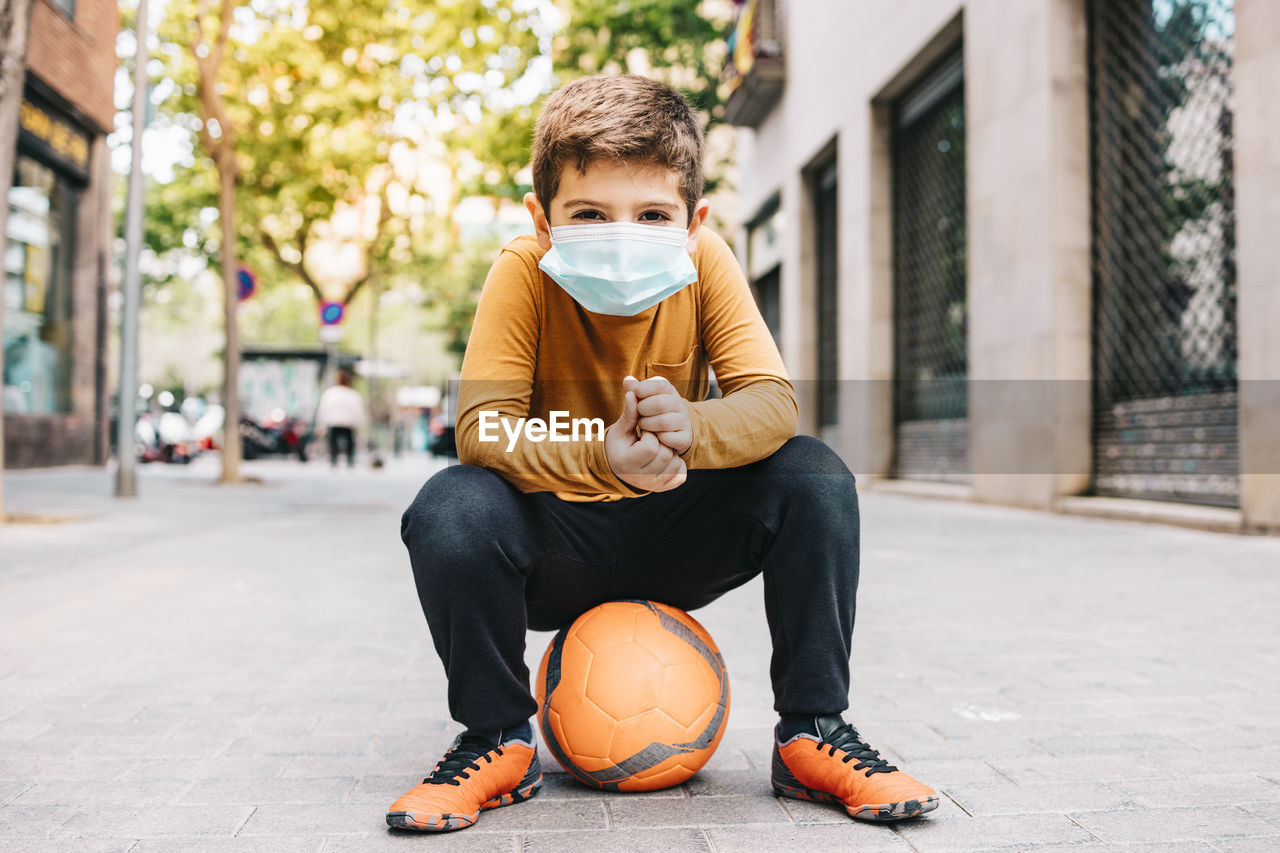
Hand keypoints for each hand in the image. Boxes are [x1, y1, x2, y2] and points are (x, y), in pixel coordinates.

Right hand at [605, 377, 686, 492]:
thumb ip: (629, 413)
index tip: (645, 431)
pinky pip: (680, 475)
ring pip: (674, 464)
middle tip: (653, 438)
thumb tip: (632, 392)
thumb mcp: (620, 430)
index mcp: (626, 463)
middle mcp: (639, 478)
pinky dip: (677, 465)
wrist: (617, 469)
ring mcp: (652, 485)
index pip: (651, 447)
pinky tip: (666, 459)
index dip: (651, 434)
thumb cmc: (618, 446)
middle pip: (665, 455)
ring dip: (670, 452)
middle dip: (662, 442)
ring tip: (659, 447)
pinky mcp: (663, 488)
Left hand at [632, 375, 691, 455]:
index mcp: (669, 390)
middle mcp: (679, 403)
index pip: (659, 384)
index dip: (643, 389)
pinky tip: (654, 437)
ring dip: (647, 425)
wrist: (666, 435)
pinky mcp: (685, 437)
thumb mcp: (641, 400)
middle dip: (643, 409)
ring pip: (664, 422)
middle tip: (638, 414)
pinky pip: (670, 438)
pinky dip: (658, 438)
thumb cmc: (649, 413)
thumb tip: (627, 380)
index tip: (636, 396)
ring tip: (643, 426)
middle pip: (660, 403)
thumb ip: (634, 390)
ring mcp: (684, 420)